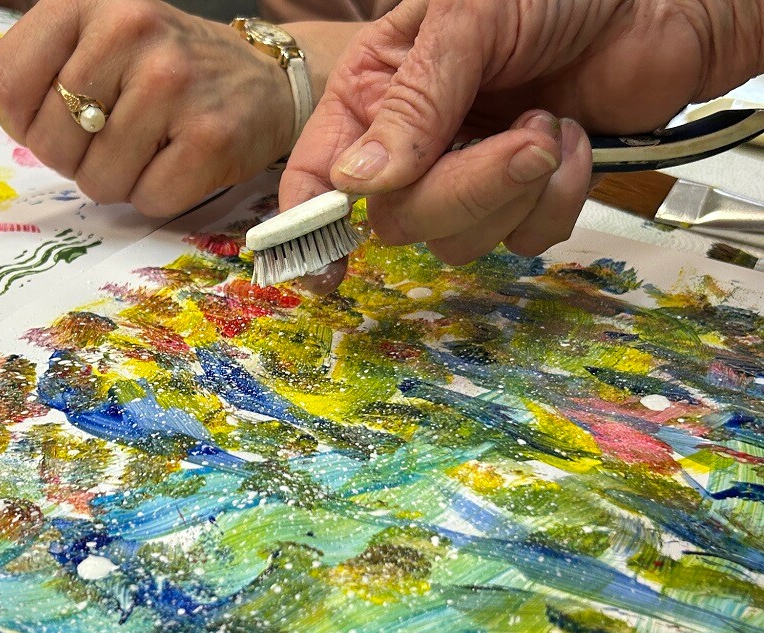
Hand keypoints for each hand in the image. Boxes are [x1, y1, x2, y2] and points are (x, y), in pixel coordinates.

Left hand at [0, 0, 295, 216]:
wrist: (260, 82)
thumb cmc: (160, 67)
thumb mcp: (82, 45)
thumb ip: (7, 59)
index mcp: (85, 4)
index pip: (5, 88)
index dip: (28, 123)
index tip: (66, 116)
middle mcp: (129, 30)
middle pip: (51, 142)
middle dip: (79, 158)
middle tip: (120, 134)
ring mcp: (173, 83)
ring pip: (98, 179)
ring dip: (120, 181)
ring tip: (153, 147)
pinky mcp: (209, 136)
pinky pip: (147, 199)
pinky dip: (159, 196)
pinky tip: (181, 161)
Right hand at [281, 0, 763, 291]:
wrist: (657, 2)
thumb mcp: (470, 18)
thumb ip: (414, 102)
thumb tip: (359, 183)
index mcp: (374, 90)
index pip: (316, 172)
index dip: (308, 224)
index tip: (324, 272)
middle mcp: (411, 143)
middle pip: (397, 218)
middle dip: (463, 190)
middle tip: (525, 140)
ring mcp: (467, 174)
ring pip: (455, 240)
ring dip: (514, 193)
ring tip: (551, 124)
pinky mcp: (522, 200)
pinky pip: (519, 241)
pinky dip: (555, 201)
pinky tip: (574, 141)